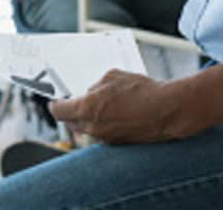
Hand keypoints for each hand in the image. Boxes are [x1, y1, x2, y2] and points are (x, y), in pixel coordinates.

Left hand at [49, 70, 190, 143]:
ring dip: (87, 119)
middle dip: (69, 112)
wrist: (168, 111)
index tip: (54, 101)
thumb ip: (96, 84)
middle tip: (73, 102)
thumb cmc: (142, 91)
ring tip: (99, 106)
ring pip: (87, 130)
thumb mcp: (113, 76)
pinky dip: (103, 125)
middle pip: (70, 123)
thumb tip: (91, 91)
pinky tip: (115, 114)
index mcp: (87, 109)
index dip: (54, 105)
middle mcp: (93, 127)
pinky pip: (102, 134)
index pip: (59, 111)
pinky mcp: (119, 144)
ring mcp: (106, 138)